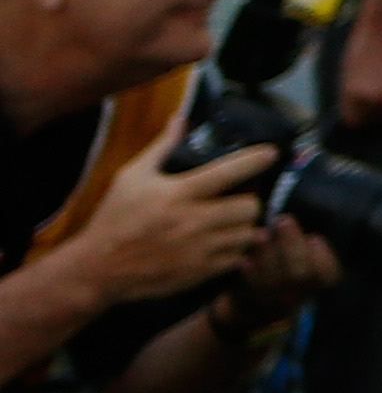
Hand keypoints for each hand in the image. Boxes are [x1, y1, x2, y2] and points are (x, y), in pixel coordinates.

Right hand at [73, 139, 281, 311]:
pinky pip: (236, 258)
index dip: (255, 160)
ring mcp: (198, 250)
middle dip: (251, 199)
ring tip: (234, 221)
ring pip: (247, 234)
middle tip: (243, 197)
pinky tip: (225, 242)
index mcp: (178, 194)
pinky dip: (236, 249)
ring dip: (245, 225)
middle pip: (249, 207)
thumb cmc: (114, 218)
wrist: (98, 268)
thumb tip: (180, 119)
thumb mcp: (131, 177)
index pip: (228, 172)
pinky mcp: (199, 273)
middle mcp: (193, 222)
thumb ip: (161, 148)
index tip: (272, 153)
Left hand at [223, 211, 339, 329]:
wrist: (248, 311)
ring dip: (267, 256)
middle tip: (283, 220)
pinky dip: (249, 275)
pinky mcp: (249, 307)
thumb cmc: (280, 274)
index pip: (329, 275)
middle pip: (299, 275)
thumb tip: (294, 215)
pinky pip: (249, 292)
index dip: (323, 258)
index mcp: (315, 284)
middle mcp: (298, 296)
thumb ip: (300, 245)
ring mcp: (273, 304)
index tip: (314, 237)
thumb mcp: (298, 264)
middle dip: (292, 246)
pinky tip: (244, 259)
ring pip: (273, 283)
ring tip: (260, 234)